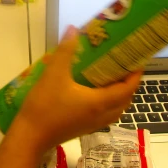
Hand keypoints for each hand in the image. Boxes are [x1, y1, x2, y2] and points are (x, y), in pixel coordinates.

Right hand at [11, 26, 141, 153]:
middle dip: (129, 84)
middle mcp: (101, 115)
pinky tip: (94, 93)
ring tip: (112, 78)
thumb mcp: (54, 74)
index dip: (135, 75)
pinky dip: (109, 103)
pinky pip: (106, 115)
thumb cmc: (44, 106)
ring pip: (116, 110)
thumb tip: (74, 30)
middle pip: (126, 100)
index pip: (128, 88)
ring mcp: (93, 124)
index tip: (137, 60)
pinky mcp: (84, 129)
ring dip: (120, 95)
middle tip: (124, 66)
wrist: (30, 137)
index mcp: (100, 102)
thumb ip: (65, 51)